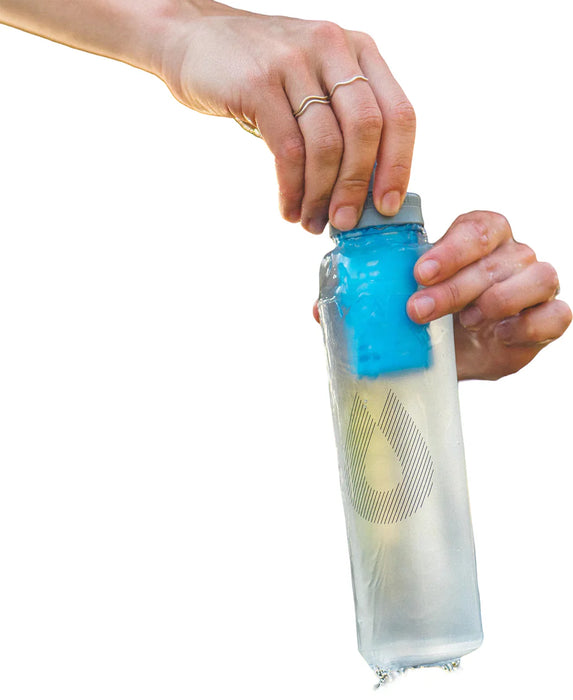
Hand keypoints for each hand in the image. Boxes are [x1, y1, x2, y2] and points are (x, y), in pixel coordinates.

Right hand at [160, 1, 415, 232]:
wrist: (192, 40)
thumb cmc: (260, 74)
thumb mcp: (312, 82)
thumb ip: (341, 120)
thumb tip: (362, 192)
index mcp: (358, 50)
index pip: (398, 113)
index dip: (399, 166)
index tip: (386, 207)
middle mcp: (332, 48)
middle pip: (366, 129)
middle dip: (358, 186)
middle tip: (345, 223)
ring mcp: (294, 62)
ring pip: (326, 144)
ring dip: (321, 195)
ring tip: (311, 222)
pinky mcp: (258, 83)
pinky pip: (288, 150)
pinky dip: (292, 189)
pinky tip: (289, 208)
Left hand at [406, 211, 571, 379]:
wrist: (454, 353)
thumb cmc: (435, 313)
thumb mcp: (413, 295)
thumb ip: (396, 287)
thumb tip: (356, 301)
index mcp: (483, 237)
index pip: (477, 229)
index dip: (450, 250)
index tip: (420, 273)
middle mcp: (513, 254)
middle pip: (496, 260)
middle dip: (454, 288)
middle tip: (419, 310)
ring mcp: (536, 284)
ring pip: (538, 277)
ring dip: (497, 300)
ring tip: (466, 321)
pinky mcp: (550, 317)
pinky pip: (555, 314)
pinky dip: (528, 325)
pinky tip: (500, 334)